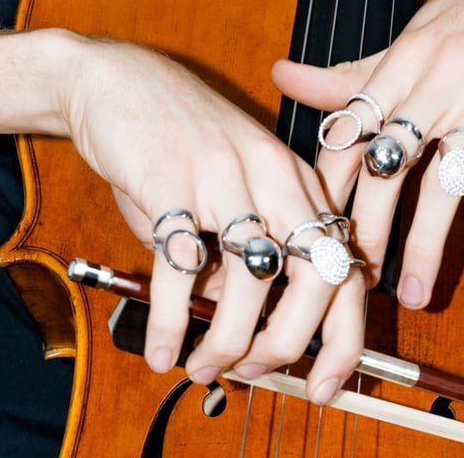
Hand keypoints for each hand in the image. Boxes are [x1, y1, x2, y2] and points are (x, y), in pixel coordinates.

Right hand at [57, 33, 364, 403]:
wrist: (118, 79)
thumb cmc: (176, 144)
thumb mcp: (226, 194)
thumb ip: (240, 256)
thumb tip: (244, 327)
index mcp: (298, 181)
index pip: (345, 268)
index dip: (343, 337)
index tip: (324, 384)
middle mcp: (274, 176)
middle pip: (317, 276)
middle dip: (289, 343)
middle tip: (254, 370)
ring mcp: (226, 176)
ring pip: (253, 279)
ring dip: (227, 339)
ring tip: (202, 365)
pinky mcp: (172, 180)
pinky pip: (181, 265)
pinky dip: (169, 319)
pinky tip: (160, 350)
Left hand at [272, 0, 463, 307]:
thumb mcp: (416, 33)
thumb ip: (354, 73)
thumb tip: (280, 75)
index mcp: (403, 63)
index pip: (348, 134)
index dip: (328, 188)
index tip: (313, 229)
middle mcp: (439, 81)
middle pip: (388, 168)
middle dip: (366, 230)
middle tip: (353, 280)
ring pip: (449, 184)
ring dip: (429, 246)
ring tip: (417, 294)